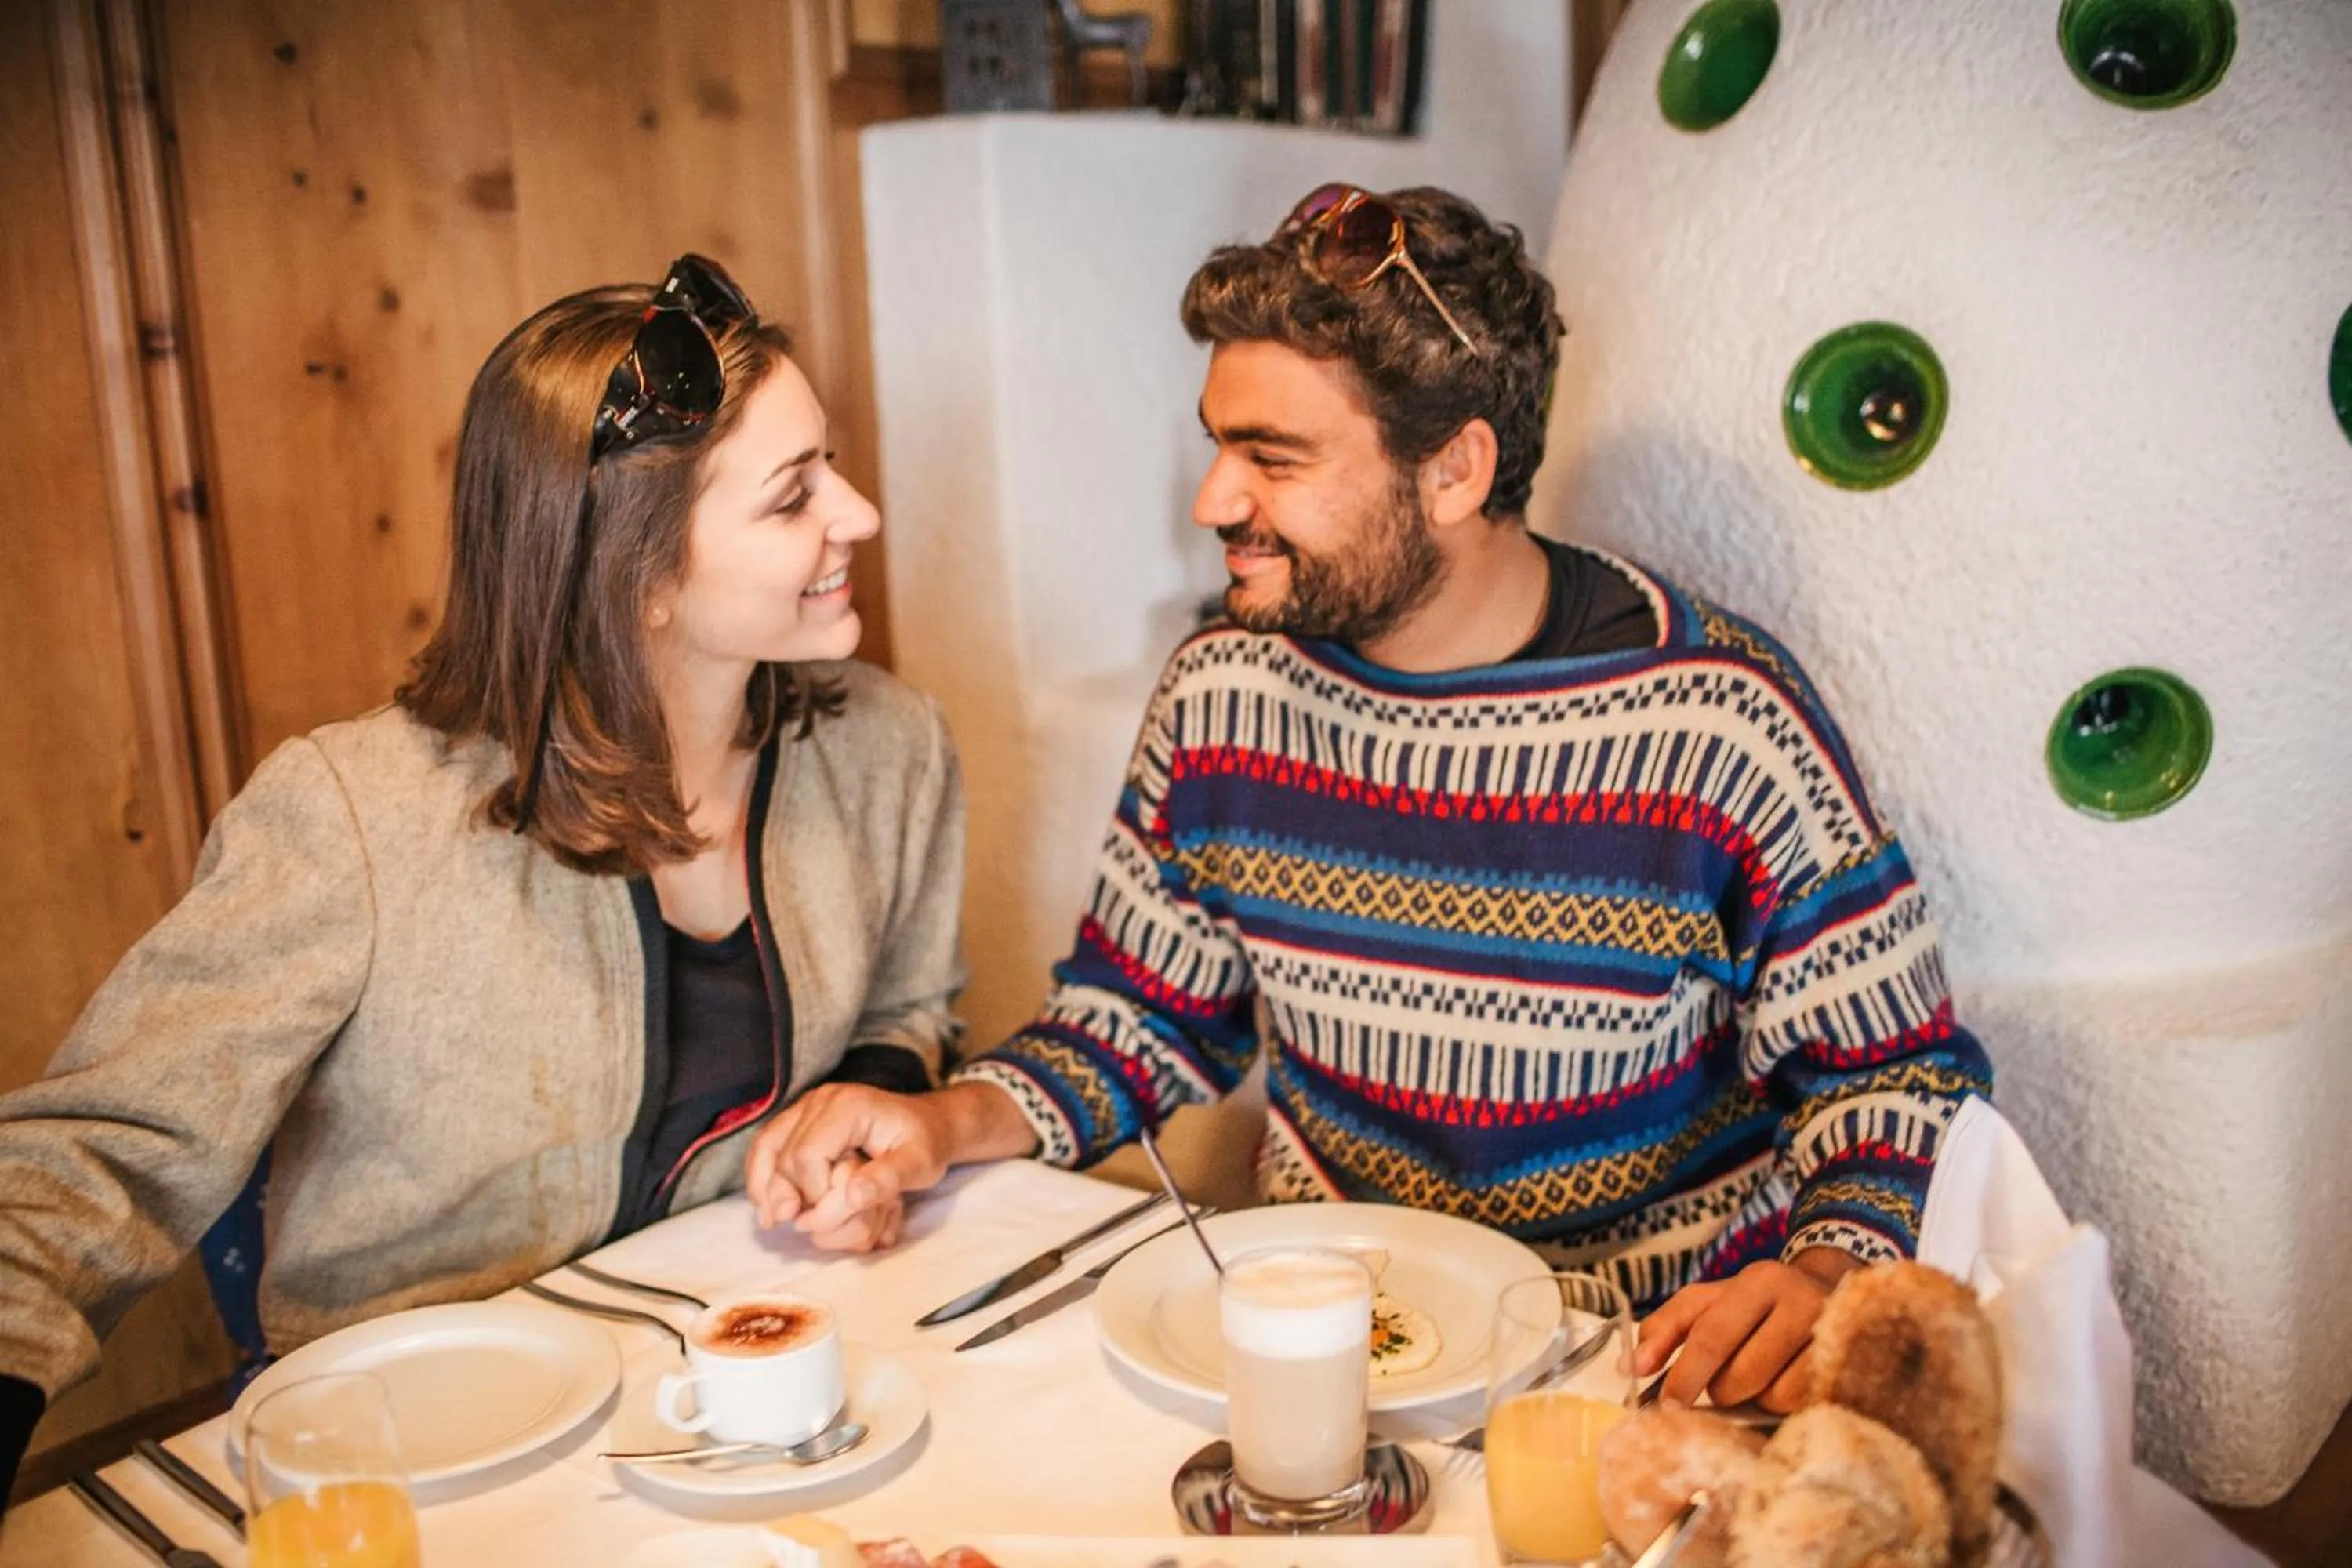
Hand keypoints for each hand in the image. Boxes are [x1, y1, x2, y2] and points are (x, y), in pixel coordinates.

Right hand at [743, 1084, 948, 1251]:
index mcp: (848, 1105)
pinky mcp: (800, 1120)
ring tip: (771, 1222)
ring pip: (766, 1149)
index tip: (837, 1211)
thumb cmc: (924, 1144)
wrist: (927, 1124)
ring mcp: (807, 1107)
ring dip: (766, 1188)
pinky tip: (766, 1204)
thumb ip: (888, 1179)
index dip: (814, 1193)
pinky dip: (763, 1177)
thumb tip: (851, 1197)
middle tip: (807, 1224)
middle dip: (791, 1195)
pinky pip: (767, 1147)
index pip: (807, 1155)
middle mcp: (820, 1100)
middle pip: (783, 1156)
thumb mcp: (920, 1163)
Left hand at [1632, 1249, 1861, 1412]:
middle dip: (1723, 1391)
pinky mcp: (1853, 1363)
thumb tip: (1630, 1369)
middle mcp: (1799, 1300)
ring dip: (1758, 1399)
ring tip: (1764, 1376)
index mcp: (1758, 1281)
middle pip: (1740, 1375)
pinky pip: (1804, 1404)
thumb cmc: (1759, 1305)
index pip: (1712, 1335)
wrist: (1834, 1292)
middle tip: (1726, 1383)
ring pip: (1774, 1395)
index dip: (1685, 1376)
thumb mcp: (1710, 1302)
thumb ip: (1666, 1328)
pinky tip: (1789, 1383)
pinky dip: (1788, 1404)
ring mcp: (1832, 1333)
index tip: (1666, 1407)